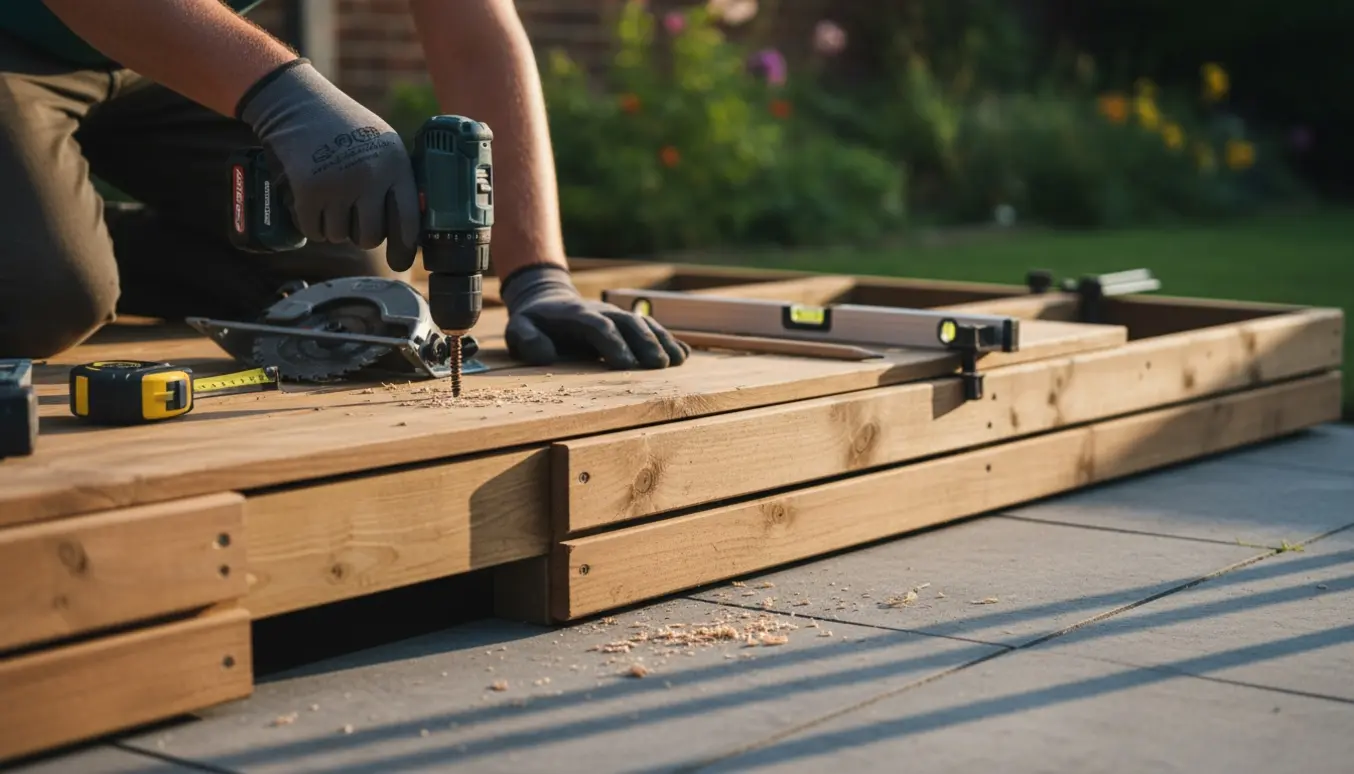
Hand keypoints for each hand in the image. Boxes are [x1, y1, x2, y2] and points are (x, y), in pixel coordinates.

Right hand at [237, 59, 418, 270]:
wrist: (298, 103)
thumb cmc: (344, 126)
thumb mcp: (384, 144)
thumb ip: (397, 180)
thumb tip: (411, 229)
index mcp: (395, 165)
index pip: (408, 220)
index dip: (405, 247)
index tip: (400, 262)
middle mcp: (370, 177)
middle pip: (370, 237)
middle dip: (359, 234)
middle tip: (351, 215)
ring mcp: (338, 184)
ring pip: (339, 236)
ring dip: (333, 227)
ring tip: (330, 199)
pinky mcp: (308, 190)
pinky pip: (314, 231)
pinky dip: (311, 225)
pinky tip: (313, 203)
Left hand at [499, 265, 689, 369]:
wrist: (548, 300)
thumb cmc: (532, 322)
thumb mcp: (517, 329)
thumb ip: (527, 339)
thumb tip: (546, 355)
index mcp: (576, 315)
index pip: (598, 327)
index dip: (613, 343)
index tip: (626, 364)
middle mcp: (602, 313)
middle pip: (628, 324)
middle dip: (645, 343)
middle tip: (659, 365)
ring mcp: (617, 316)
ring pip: (644, 324)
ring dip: (662, 342)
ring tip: (678, 361)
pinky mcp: (628, 324)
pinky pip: (652, 329)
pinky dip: (669, 340)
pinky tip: (684, 355)